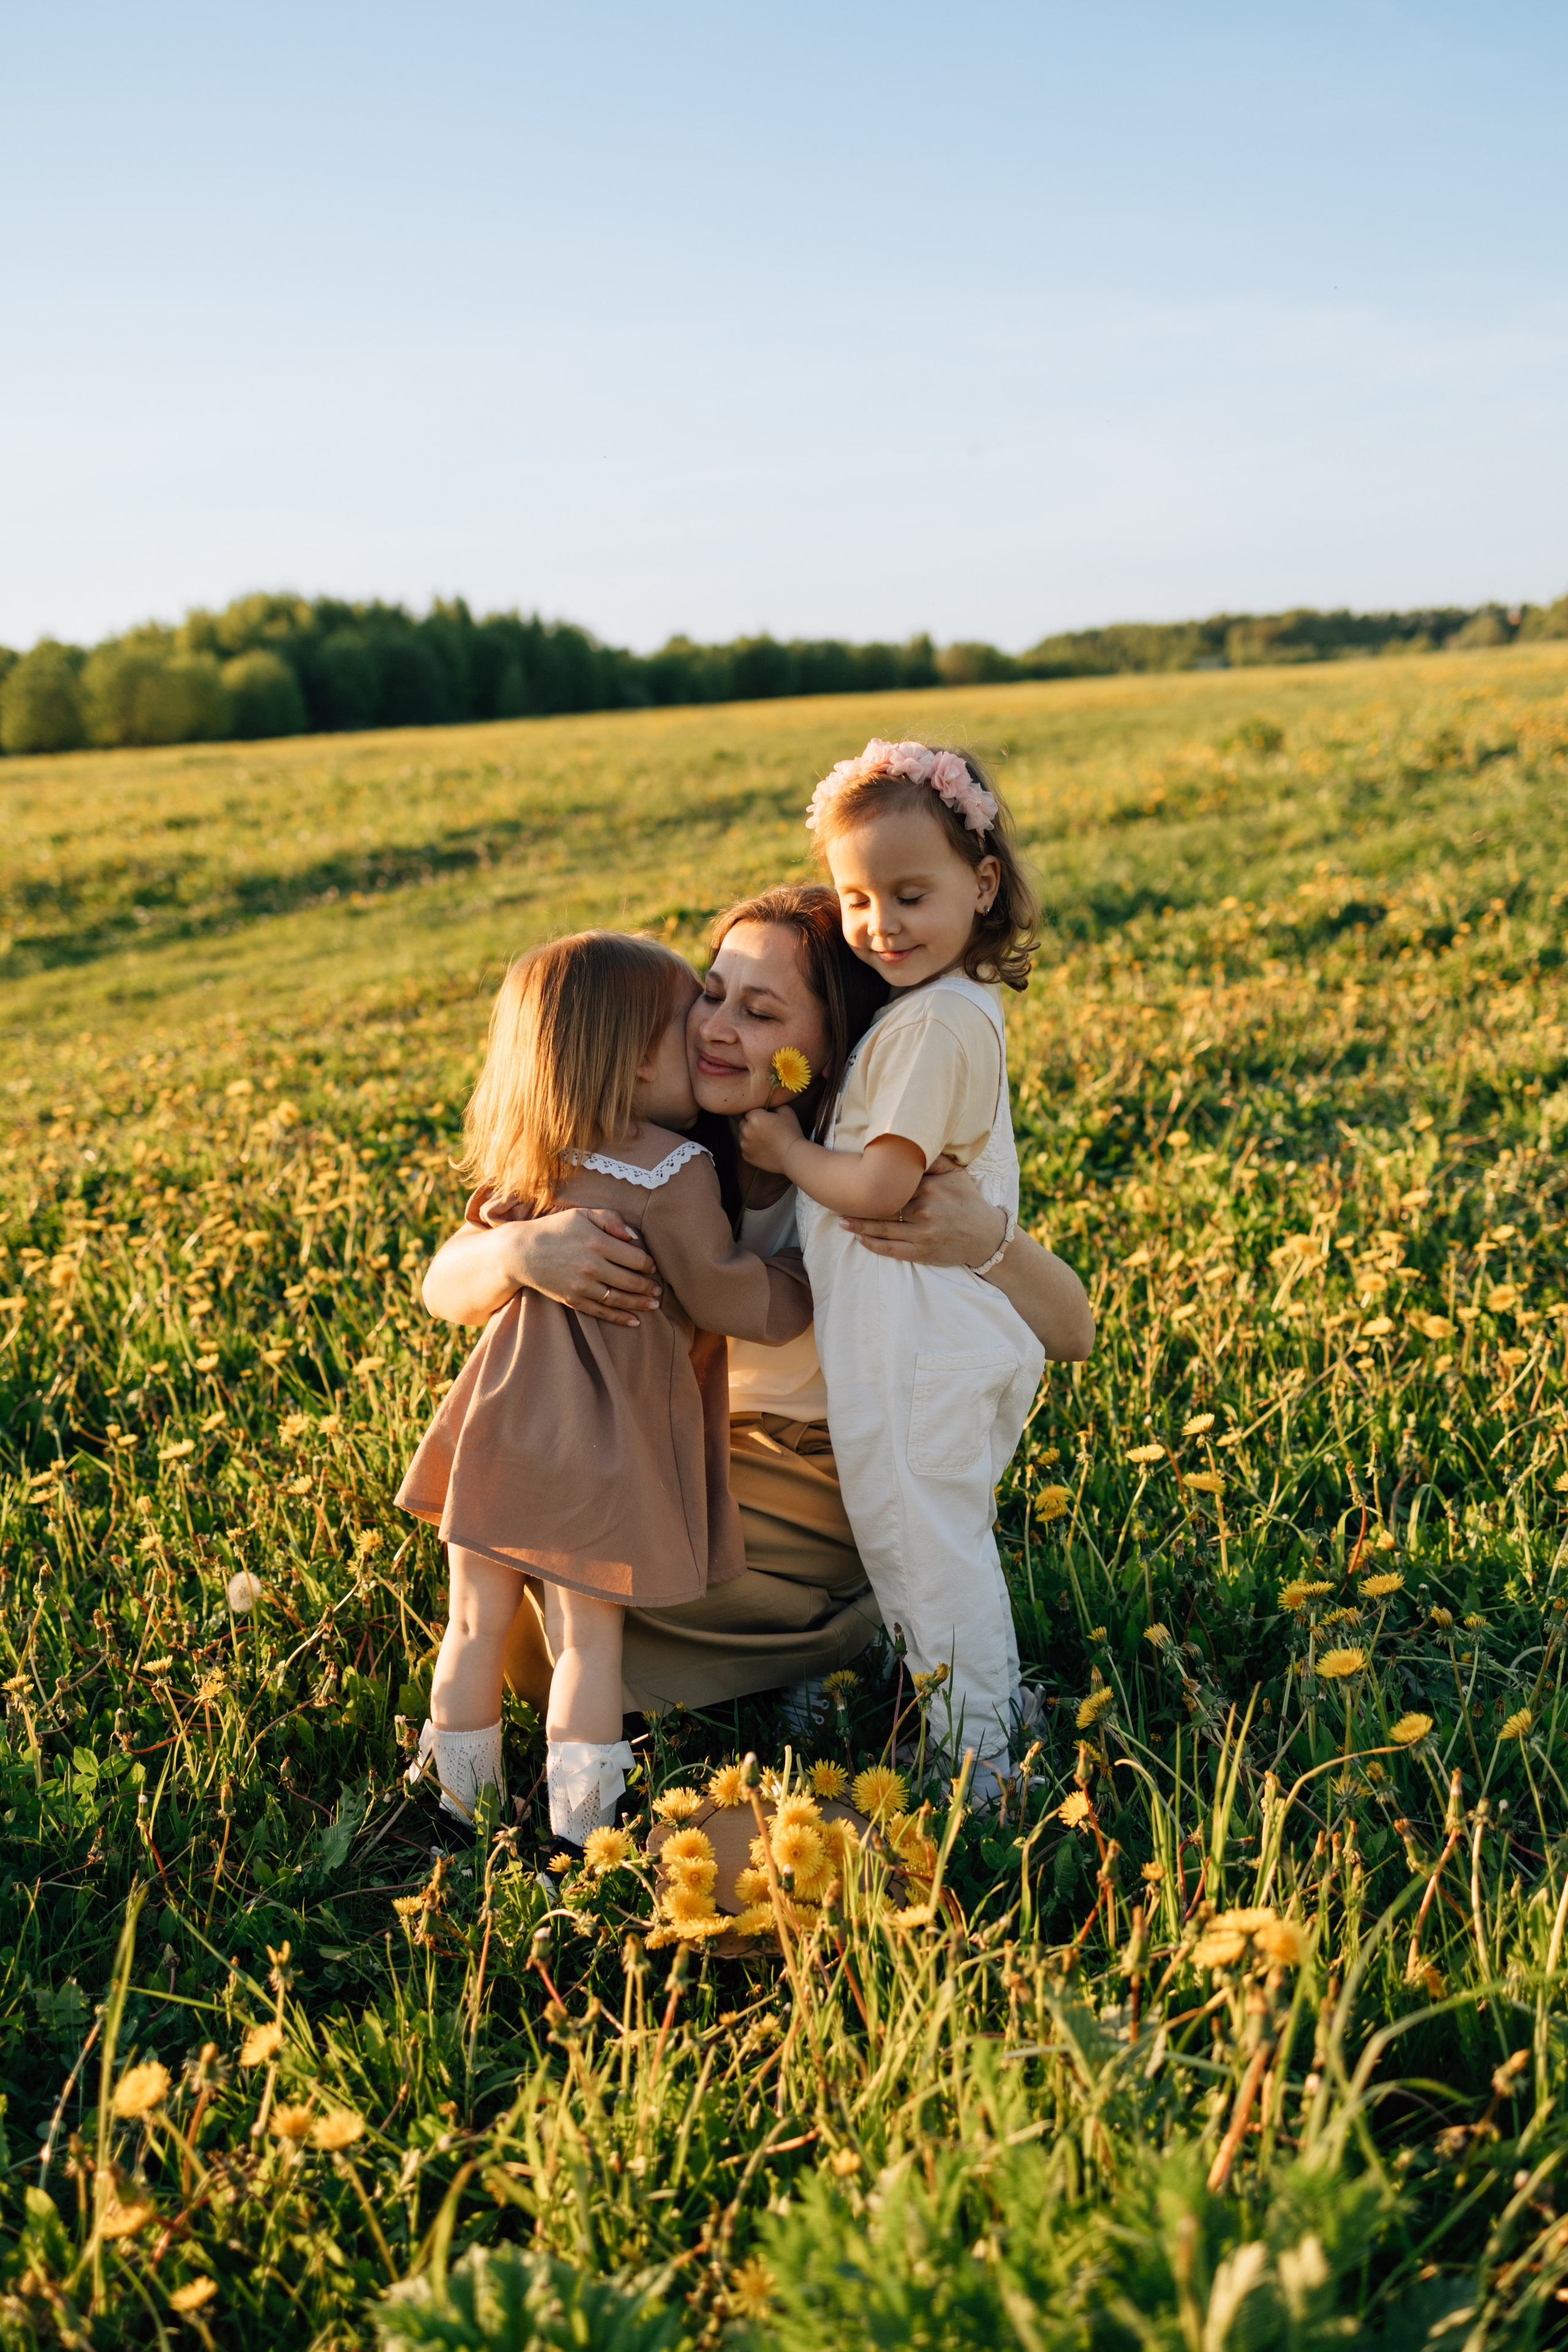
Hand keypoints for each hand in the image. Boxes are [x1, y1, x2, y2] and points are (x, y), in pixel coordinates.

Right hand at [506, 1206, 660, 1325]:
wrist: (521, 1252)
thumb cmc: (555, 1230)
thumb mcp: (582, 1214)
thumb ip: (611, 1219)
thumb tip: (634, 1237)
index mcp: (598, 1243)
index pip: (635, 1258)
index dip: (648, 1264)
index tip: (652, 1266)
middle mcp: (592, 1266)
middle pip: (631, 1281)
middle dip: (649, 1286)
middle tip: (659, 1289)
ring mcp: (582, 1286)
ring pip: (619, 1299)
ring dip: (640, 1303)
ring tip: (654, 1304)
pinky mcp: (573, 1300)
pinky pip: (601, 1312)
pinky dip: (619, 1318)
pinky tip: (634, 1320)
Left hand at [737, 1102, 802, 1174]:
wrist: (793, 1156)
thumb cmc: (791, 1132)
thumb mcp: (785, 1110)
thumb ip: (772, 1104)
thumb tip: (766, 1104)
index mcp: (754, 1117)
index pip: (749, 1111)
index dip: (758, 1113)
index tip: (766, 1118)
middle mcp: (745, 1130)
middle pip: (742, 1122)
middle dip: (750, 1123)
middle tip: (765, 1128)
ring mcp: (744, 1145)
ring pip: (742, 1136)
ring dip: (749, 1135)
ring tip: (764, 1139)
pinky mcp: (746, 1156)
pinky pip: (745, 1148)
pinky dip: (751, 1147)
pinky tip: (763, 1148)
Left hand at [839, 1163, 1004, 1265]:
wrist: (986, 1237)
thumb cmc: (969, 1202)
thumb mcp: (957, 1175)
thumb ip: (934, 1159)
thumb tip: (912, 1143)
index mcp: (929, 1188)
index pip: (894, 1183)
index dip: (872, 1182)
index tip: (853, 1177)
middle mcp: (924, 1210)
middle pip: (883, 1207)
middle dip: (859, 1205)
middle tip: (836, 1201)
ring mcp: (922, 1234)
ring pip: (882, 1229)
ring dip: (858, 1226)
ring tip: (840, 1220)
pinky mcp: (922, 1252)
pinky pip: (892, 1250)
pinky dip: (873, 1245)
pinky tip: (859, 1240)